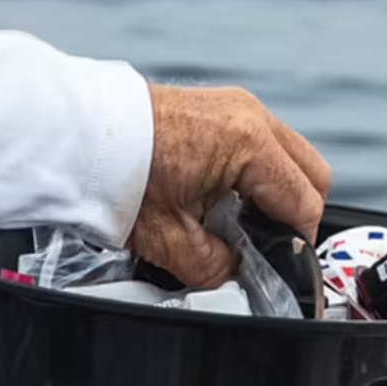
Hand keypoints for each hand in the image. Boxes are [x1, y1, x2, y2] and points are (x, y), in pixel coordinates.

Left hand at [130, 83, 331, 287]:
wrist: (75, 136)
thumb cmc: (114, 174)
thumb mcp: (170, 240)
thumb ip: (215, 267)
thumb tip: (237, 278)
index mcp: (249, 143)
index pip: (303, 203)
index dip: (297, 245)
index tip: (285, 269)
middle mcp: (250, 116)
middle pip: (311, 175)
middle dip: (296, 217)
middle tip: (267, 250)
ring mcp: (236, 107)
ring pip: (290, 157)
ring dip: (276, 194)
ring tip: (240, 225)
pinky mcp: (218, 109)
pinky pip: (262, 145)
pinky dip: (257, 175)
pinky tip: (225, 200)